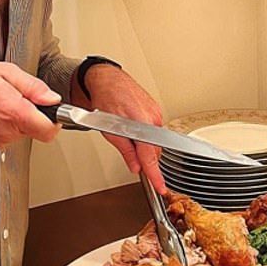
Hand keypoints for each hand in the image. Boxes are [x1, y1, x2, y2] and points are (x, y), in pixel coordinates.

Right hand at [0, 61, 61, 148]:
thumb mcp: (5, 72)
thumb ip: (33, 87)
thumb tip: (52, 98)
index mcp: (15, 113)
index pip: (49, 131)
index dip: (54, 120)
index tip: (52, 111)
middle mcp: (8, 131)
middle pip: (35, 129)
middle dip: (32, 114)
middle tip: (16, 96)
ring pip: (21, 132)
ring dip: (17, 118)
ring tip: (0, 101)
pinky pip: (7, 135)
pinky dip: (5, 124)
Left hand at [78, 65, 165, 193]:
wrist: (107, 78)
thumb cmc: (106, 98)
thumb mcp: (109, 131)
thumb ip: (126, 151)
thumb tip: (135, 167)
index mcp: (142, 123)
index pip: (150, 156)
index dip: (155, 174)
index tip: (160, 187)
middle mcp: (153, 117)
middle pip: (153, 150)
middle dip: (143, 156)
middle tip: (129, 154)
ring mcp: (156, 113)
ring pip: (153, 140)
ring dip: (142, 143)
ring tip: (125, 132)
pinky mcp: (155, 110)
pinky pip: (154, 130)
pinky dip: (144, 134)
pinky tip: (132, 126)